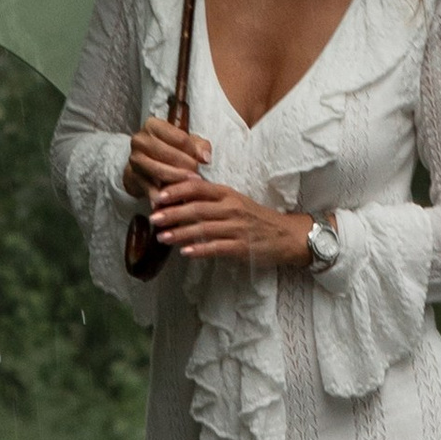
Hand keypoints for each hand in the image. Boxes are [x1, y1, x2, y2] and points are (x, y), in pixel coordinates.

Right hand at [125, 115, 208, 211]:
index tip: (201, 161)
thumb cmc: (169, 150)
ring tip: (190, 185)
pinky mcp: (132, 177)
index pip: (179, 138)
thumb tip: (205, 158)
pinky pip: (150, 187)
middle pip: (168, 154)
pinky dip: (163, 194)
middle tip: (198, 176)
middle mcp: (140, 140)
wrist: (144, 165)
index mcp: (153, 125)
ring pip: (159, 170)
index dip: (193, 151)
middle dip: (185, 166)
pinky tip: (174, 199)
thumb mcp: (185, 143)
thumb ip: (199, 146)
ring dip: (176, 179)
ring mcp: (134, 159)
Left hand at [144, 162, 312, 272]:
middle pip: (197, 208)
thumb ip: (211, 198)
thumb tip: (181, 193)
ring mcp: (237, 228)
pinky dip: (200, 249)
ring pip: (203, 229)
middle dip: (172, 213)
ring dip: (180, 233)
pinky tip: (185, 252)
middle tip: (153, 218)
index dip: (177, 190)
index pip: (199, 187)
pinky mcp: (242, 247)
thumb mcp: (235, 201)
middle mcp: (231, 208)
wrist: (287, 235)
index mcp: (228, 194)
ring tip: (162, 237)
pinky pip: (217, 247)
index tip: (159, 195)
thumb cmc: (257, 218)